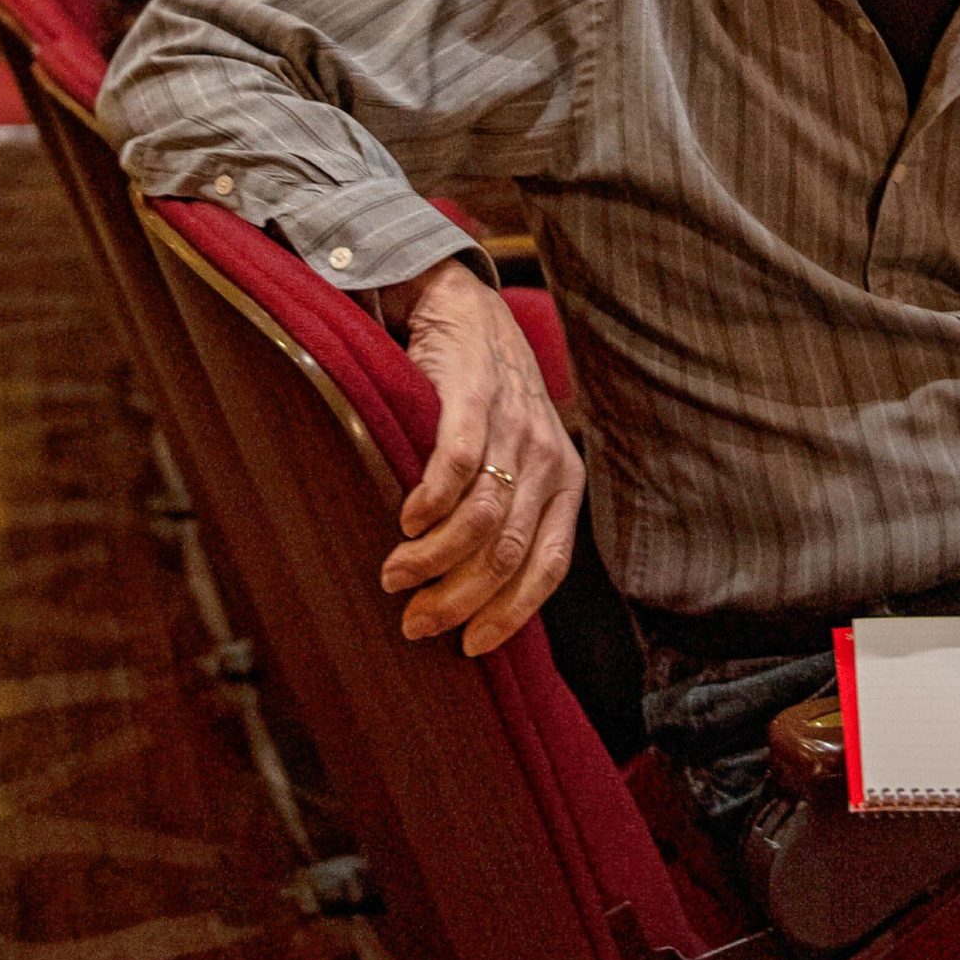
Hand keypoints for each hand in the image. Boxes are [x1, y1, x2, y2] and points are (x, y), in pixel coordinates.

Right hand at [377, 259, 583, 657]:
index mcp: (566, 483)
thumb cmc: (487, 400)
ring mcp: (514, 427)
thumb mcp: (518, 458)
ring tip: (394, 575)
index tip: (469, 648)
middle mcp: (548, 458)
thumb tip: (471, 600)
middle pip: (506, 554)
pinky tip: (405, 522)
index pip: (548, 568)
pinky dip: (428, 505)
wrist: (467, 311)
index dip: (509, 615)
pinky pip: (456, 468)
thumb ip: (511, 515)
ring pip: (481, 520)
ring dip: (431, 561)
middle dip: (456, 600)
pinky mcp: (474, 399)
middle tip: (414, 620)